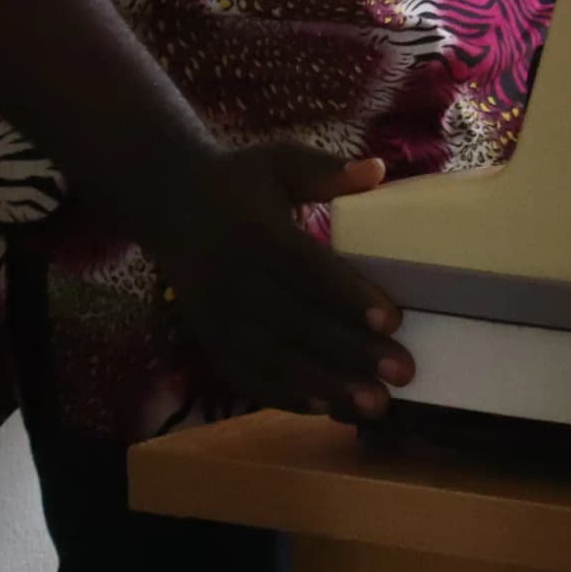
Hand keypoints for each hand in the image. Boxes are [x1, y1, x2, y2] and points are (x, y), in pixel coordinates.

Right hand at [121, 141, 412, 420]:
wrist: (167, 206)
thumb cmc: (238, 182)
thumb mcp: (278, 160)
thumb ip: (325, 169)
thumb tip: (376, 171)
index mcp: (252, 233)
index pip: (304, 270)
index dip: (348, 297)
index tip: (393, 320)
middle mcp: (229, 281)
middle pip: (294, 324)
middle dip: (350, 353)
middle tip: (403, 372)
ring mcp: (215, 318)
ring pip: (273, 360)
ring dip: (326, 386)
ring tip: (376, 404)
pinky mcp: (209, 341)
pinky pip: (249, 376)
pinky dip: (288, 398)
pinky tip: (329, 411)